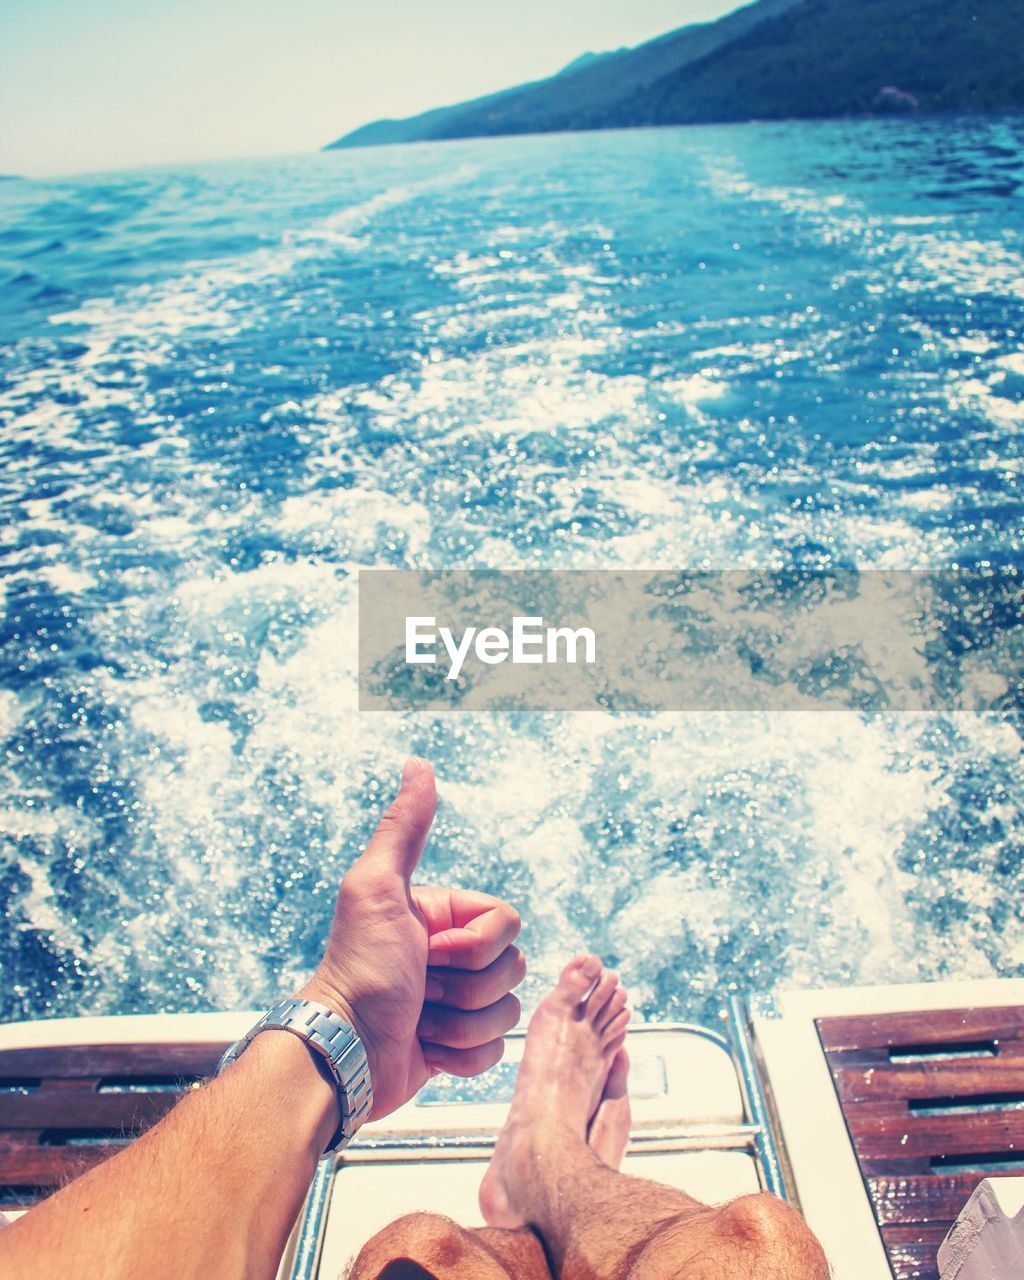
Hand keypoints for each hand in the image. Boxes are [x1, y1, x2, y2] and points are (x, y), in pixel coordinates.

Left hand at [298, 758, 524, 1119]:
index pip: (507, 922)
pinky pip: (494, 1051)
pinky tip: (424, 1048)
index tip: (429, 951)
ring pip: (507, 1011)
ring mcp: (456, 1002)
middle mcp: (452, 954)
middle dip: (467, 987)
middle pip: (512, 966)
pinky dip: (460, 1057)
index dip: (477, 944)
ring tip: (417, 1020)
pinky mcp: (456, 1047)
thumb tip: (418, 763)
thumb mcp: (376, 889)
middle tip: (420, 987)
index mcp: (442, 915)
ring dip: (460, 1024)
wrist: (344, 1053)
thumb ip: (403, 828)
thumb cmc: (359, 970)